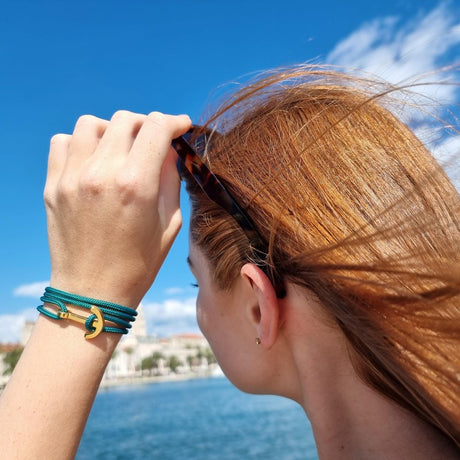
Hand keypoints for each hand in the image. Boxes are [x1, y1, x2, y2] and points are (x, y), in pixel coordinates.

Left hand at [44, 110, 190, 306]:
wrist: (93, 292)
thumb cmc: (138, 264)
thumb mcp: (169, 224)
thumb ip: (170, 180)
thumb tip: (169, 151)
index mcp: (137, 185)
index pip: (157, 128)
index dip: (175, 121)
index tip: (181, 126)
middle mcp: (102, 173)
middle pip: (126, 120)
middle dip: (147, 125)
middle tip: (154, 141)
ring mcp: (72, 178)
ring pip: (91, 123)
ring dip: (112, 129)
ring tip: (121, 148)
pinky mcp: (53, 186)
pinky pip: (63, 142)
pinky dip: (81, 142)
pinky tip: (93, 159)